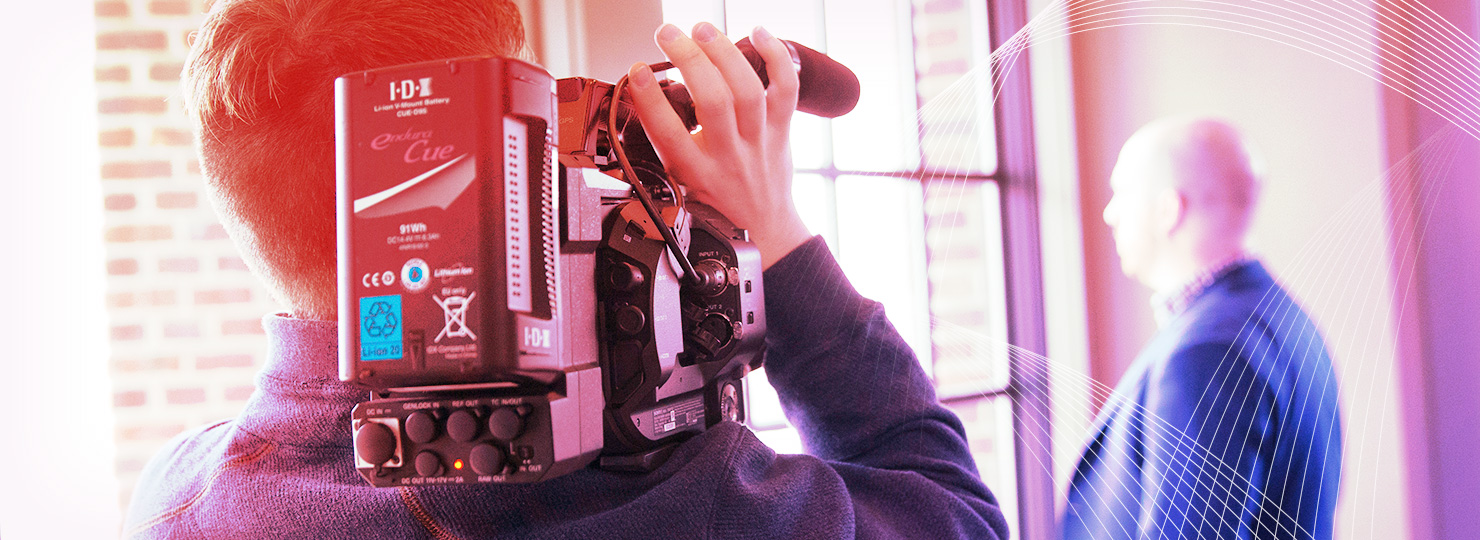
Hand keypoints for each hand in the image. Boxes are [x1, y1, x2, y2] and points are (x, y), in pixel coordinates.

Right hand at [626, 22, 812, 268]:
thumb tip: (639, 97)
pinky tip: (757, 33)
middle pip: (713, 103)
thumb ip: (662, 144)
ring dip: (724, 53)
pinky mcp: (781, 131)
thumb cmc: (716, 202)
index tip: (638, 71)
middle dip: (689, 60)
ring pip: (748, 91)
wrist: (765, 227)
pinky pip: (786, 90)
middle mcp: (729, 157)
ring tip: (701, 29)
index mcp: (696, 173)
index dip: (650, 99)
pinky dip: (775, 57)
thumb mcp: (680, 182)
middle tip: (668, 34)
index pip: (668, 134)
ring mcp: (758, 143)